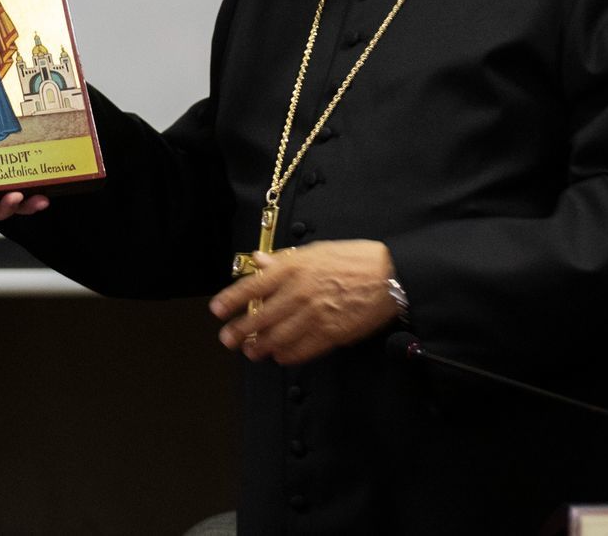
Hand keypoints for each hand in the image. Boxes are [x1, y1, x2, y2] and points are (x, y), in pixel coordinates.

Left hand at [210, 240, 399, 365]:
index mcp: (293, 268)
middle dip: (239, 331)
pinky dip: (286, 355)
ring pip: (276, 338)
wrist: (390, 276)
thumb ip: (284, 260)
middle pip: (259, 317)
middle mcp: (299, 293)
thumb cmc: (355, 259)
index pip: (252, 287)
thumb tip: (259, 263)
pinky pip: (301, 350)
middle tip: (228, 339)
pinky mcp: (330, 334)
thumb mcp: (317, 251)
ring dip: (260, 347)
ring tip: (250, 352)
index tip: (217, 311)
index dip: (230, 300)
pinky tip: (279, 356)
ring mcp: (313, 316)